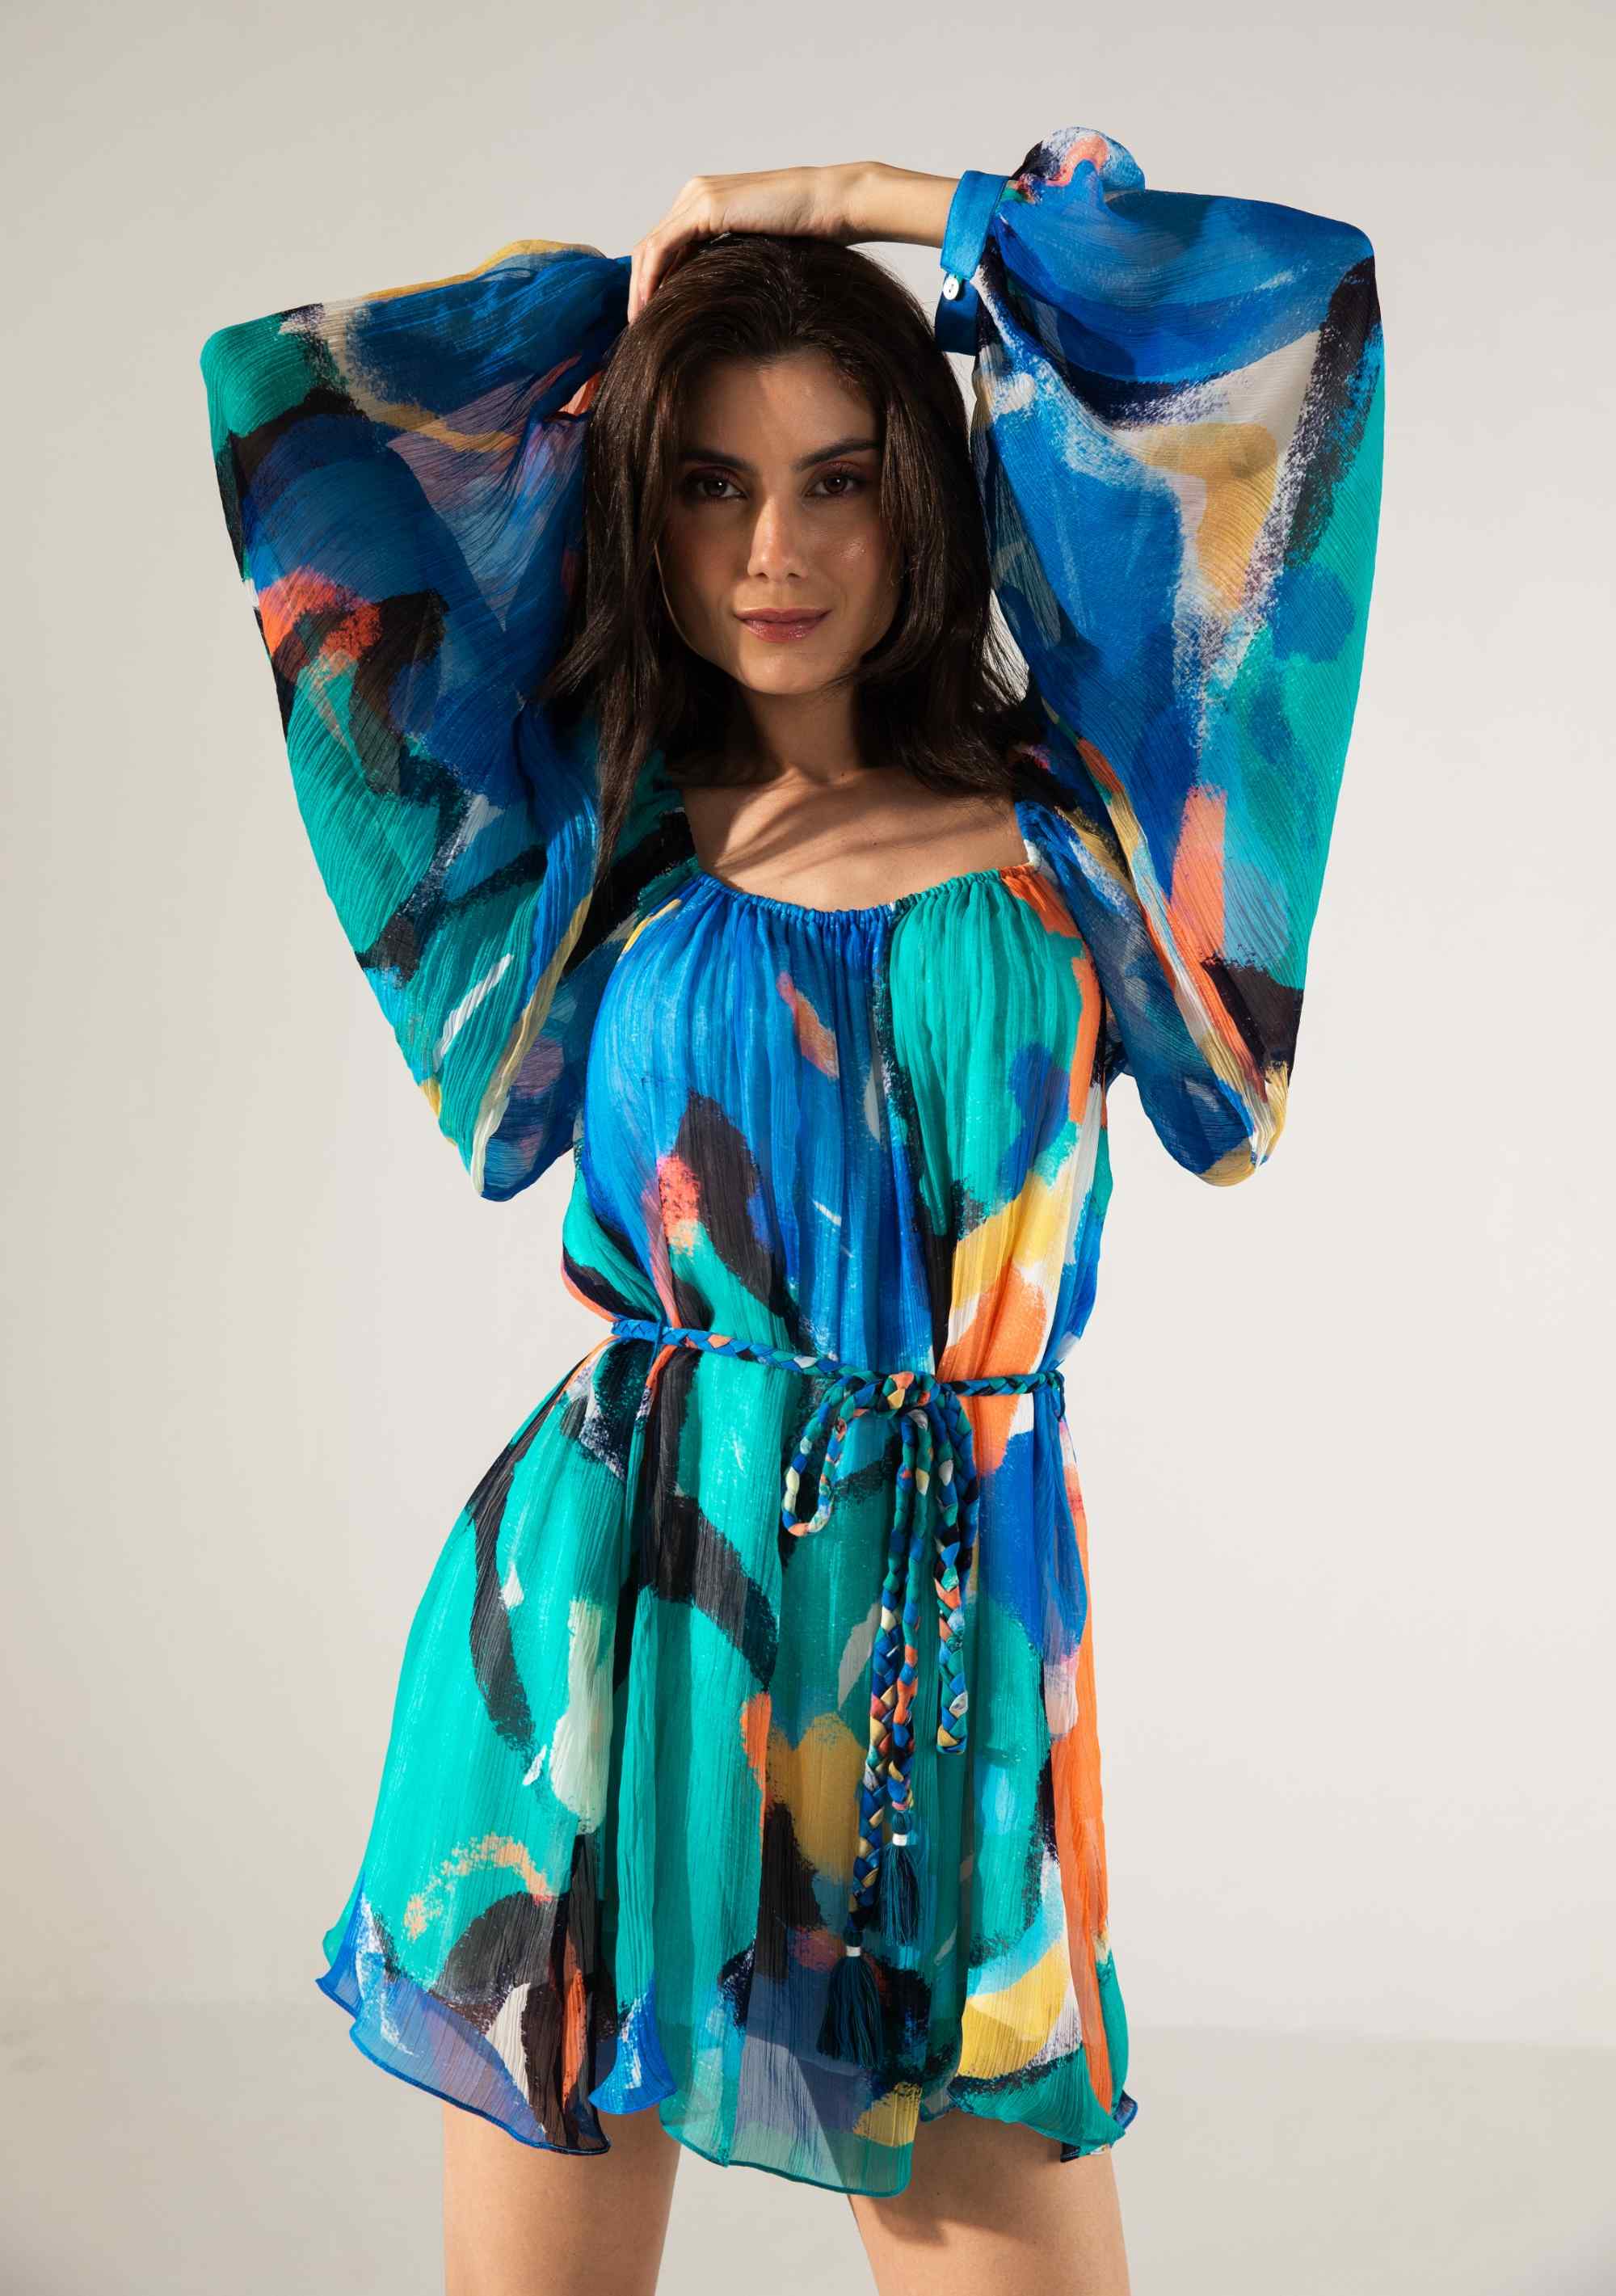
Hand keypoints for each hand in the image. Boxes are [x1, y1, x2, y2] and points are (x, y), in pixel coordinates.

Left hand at [627, 162, 957, 321]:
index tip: (650, 318)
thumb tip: (721, 302)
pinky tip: (649, 307)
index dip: (652, 282)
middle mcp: (696, 195)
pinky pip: (662, 247)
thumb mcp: (759, 254)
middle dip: (639, 288)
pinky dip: (650, 279)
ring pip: (650, 248)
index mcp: (707, 203)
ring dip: (639, 288)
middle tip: (636, 328)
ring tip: (639, 325)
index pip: (666, 245)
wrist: (831, 204)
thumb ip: (733, 265)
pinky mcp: (706, 207)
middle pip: (651, 247)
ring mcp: (698, 197)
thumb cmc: (810, 232)